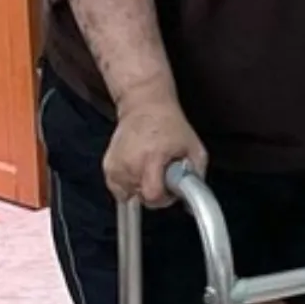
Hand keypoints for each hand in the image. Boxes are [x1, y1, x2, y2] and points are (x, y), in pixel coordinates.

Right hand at [104, 92, 207, 206]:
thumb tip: (193, 198)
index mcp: (152, 157)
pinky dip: (127, 184)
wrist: (145, 105)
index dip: (164, 198)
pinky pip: (118, 189)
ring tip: (149, 168)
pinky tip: (137, 170)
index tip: (169, 190)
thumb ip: (196, 175)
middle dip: (154, 192)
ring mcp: (117, 164)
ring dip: (141, 188)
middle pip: (141, 197)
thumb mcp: (194, 148)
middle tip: (161, 175)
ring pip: (129, 195)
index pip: (153, 196)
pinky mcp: (108, 166)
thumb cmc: (170, 124)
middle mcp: (131, 162)